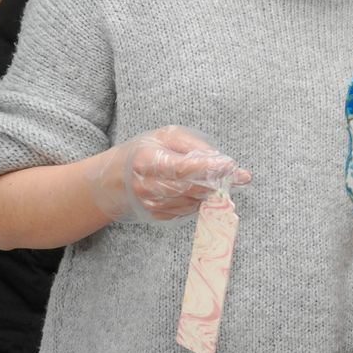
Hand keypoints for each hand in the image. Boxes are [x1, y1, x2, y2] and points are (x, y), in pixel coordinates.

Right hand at [88, 127, 248, 221]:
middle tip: (237, 175)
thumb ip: (195, 146)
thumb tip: (223, 161)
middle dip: (217, 182)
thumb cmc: (146, 151)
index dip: (209, 168)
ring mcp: (151, 204)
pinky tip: (201, 189)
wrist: (115, 178)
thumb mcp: (167, 136)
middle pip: (191, 189)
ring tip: (219, 179)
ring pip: (193, 202)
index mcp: (147, 161)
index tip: (231, 165)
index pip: (183, 169)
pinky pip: (188, 210)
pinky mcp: (157, 215)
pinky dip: (200, 200)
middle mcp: (147, 186)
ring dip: (211, 192)